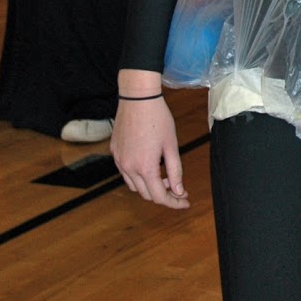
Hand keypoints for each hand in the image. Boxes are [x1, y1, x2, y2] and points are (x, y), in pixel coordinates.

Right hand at [111, 94, 190, 208]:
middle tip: (179, 189)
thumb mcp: (171, 145)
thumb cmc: (158, 118)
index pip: (159, 196)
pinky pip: (125, 172)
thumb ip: (175, 170)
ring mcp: (119, 160)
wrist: (137, 98)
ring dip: (150, 186)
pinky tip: (150, 166)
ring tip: (165, 177)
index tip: (185, 202)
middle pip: (146, 194)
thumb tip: (179, 191)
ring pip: (134, 185)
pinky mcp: (114, 152)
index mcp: (145, 167)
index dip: (174, 202)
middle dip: (164, 195)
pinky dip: (138, 176)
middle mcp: (128, 167)